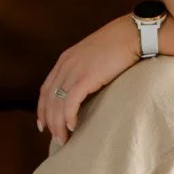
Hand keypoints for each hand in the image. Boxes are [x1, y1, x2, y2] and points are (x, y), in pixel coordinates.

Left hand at [37, 16, 139, 144]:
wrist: (132, 34)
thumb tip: (87, 87)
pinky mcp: (85, 78)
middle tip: (55, 138)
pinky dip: (69, 117)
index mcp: (66, 59)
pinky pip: (70, 103)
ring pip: (57, 104)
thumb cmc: (120, 44)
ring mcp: (74, 71)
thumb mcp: (94, 55)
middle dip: (49, 121)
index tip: (43, 124)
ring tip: (63, 139)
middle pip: (49, 99)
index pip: (46, 88)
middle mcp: (66, 65)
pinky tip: (73, 127)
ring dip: (58, 124)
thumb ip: (85, 68)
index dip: (42, 108)